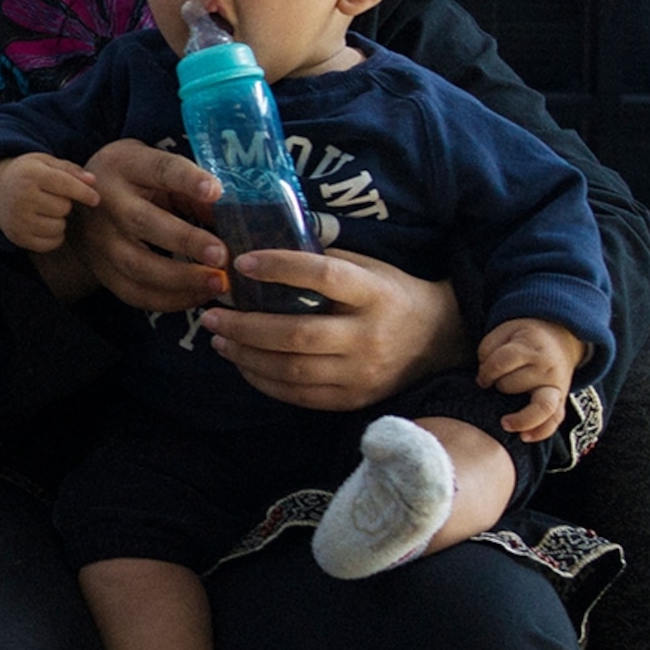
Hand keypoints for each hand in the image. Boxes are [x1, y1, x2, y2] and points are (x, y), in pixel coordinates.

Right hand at [0, 153, 99, 253]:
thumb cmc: (30, 175)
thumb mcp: (45, 163)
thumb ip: (70, 169)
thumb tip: (92, 181)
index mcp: (30, 174)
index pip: (65, 185)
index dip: (84, 193)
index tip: (95, 199)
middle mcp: (21, 197)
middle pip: (63, 208)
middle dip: (65, 204)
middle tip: (54, 198)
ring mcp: (18, 219)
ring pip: (59, 227)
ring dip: (60, 220)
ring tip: (48, 211)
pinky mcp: (18, 238)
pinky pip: (51, 243)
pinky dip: (54, 236)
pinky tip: (45, 224)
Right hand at [62, 141, 230, 312]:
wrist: (79, 203)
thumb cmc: (134, 182)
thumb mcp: (158, 171)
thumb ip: (191, 190)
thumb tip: (231, 217)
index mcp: (125, 166)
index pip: (158, 169)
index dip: (187, 180)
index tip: (216, 192)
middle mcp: (105, 201)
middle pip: (140, 221)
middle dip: (184, 240)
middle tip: (221, 255)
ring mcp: (98, 239)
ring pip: (135, 265)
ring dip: (181, 278)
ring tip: (218, 283)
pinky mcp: (100, 270)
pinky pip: (134, 292)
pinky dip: (169, 299)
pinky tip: (198, 295)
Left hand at [198, 248, 470, 413]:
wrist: (438, 338)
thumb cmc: (390, 294)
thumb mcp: (368, 268)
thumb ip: (324, 262)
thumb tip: (263, 251)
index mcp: (375, 293)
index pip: (324, 276)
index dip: (280, 268)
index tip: (241, 262)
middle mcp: (370, 336)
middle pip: (297, 335)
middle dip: (245, 326)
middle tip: (211, 314)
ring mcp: (363, 372)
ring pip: (292, 370)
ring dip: (246, 355)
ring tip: (219, 338)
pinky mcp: (355, 398)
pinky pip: (299, 395)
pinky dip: (263, 381)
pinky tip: (242, 363)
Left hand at [478, 318, 583, 441]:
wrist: (560, 339)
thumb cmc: (523, 337)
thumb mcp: (504, 331)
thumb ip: (488, 349)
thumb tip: (483, 379)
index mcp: (529, 348)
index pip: (502, 362)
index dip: (486, 372)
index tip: (482, 378)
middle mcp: (546, 368)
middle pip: (513, 385)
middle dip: (499, 386)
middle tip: (498, 383)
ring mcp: (556, 386)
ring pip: (542, 406)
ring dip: (521, 418)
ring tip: (505, 424)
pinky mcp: (561, 400)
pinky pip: (555, 420)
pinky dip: (542, 432)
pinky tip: (525, 437)